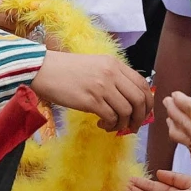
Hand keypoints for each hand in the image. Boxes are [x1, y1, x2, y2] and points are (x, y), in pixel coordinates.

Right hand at [31, 49, 154, 133]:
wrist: (42, 69)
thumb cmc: (66, 69)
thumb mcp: (95, 65)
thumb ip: (113, 77)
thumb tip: (130, 100)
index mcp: (114, 63)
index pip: (142, 84)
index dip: (147, 102)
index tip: (143, 113)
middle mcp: (111, 73)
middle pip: (139, 100)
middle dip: (140, 118)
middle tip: (133, 126)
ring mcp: (101, 86)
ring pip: (127, 111)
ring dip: (123, 124)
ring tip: (113, 126)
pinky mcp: (90, 100)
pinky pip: (111, 118)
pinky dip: (111, 125)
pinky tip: (102, 124)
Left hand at [164, 69, 190, 188]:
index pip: (189, 108)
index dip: (181, 100)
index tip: (174, 94)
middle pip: (182, 123)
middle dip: (173, 111)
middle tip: (166, 102)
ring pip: (183, 140)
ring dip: (175, 128)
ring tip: (170, 122)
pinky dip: (186, 145)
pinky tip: (188, 145)